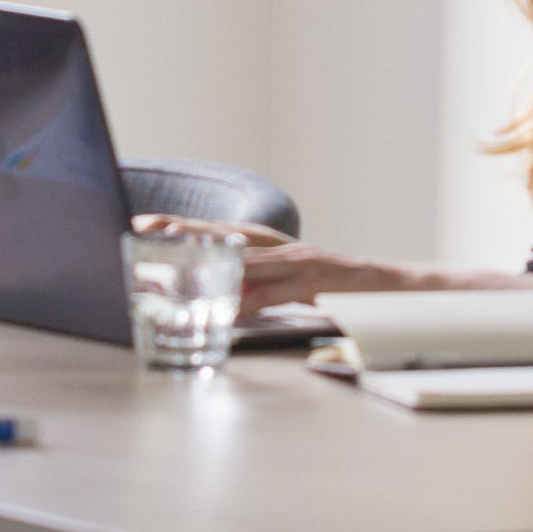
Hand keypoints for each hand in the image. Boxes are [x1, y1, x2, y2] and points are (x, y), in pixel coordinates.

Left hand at [129, 218, 438, 315]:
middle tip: (146, 230)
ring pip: (246, 258)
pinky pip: (277, 292)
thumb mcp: (290, 282)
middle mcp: (281, 245)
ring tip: (176, 262)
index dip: (181, 225)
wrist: (389, 286)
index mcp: (271, 244)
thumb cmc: (335, 288)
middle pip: (224, 235)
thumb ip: (257, 284)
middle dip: (182, 232)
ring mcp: (298, 260)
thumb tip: (221, 295)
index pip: (218, 230)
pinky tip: (229, 308)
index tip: (143, 223)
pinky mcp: (316, 279)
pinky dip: (251, 301)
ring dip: (209, 261)